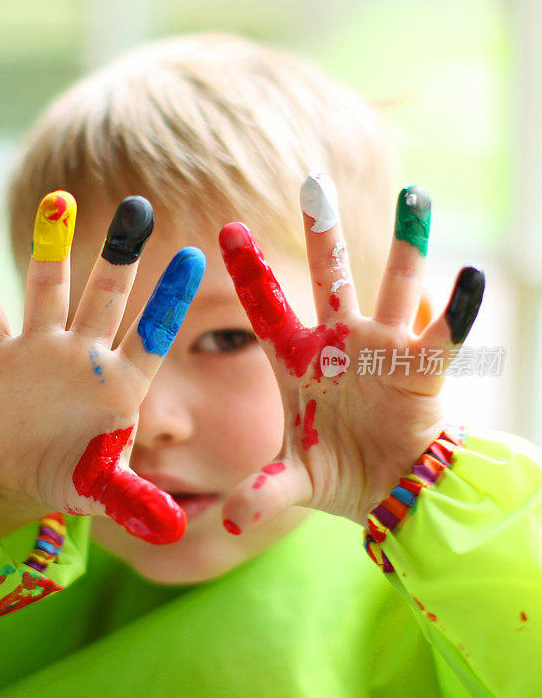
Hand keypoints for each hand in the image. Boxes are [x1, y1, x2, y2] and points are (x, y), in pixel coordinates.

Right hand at [0, 192, 204, 543]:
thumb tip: (173, 530)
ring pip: (48, 292)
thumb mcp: (105, 488)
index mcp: (121, 381)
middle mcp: (84, 354)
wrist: (22, 472)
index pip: (152, 333)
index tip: (194, 255)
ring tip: (59, 202)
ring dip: (51, 251)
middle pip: (105, 297)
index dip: (169, 299)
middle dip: (118, 256)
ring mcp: (40, 350)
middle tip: (137, 207)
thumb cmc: (77, 473)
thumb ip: (136, 501)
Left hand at [218, 174, 484, 530]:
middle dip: (323, 231)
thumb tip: (229, 517)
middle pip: (329, 277)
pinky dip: (458, 308)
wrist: (388, 487)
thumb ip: (262, 492)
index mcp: (296, 361)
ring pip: (393, 285)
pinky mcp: (421, 367)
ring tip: (415, 194)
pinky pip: (444, 332)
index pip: (265, 307)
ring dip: (406, 244)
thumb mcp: (293, 482)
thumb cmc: (336, 472)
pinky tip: (472, 276)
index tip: (226, 228)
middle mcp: (338, 342)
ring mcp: (381, 348)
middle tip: (314, 180)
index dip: (249, 270)